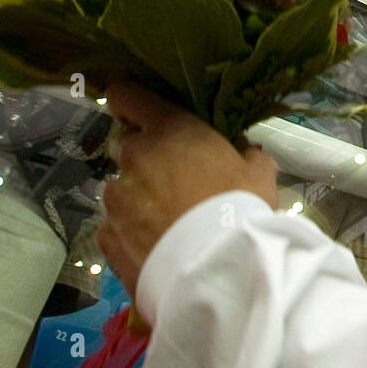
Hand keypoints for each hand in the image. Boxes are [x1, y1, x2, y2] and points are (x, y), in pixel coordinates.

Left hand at [97, 82, 277, 303]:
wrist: (216, 272)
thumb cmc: (241, 208)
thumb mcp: (260, 173)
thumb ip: (246, 155)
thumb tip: (244, 153)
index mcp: (170, 131)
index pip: (129, 96)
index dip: (131, 102)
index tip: (139, 114)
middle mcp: (133, 157)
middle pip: (129, 148)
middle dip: (147, 161)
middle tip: (175, 184)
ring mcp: (115, 199)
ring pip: (122, 191)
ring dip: (139, 200)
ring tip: (169, 227)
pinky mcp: (106, 237)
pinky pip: (116, 227)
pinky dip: (131, 234)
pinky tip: (156, 249)